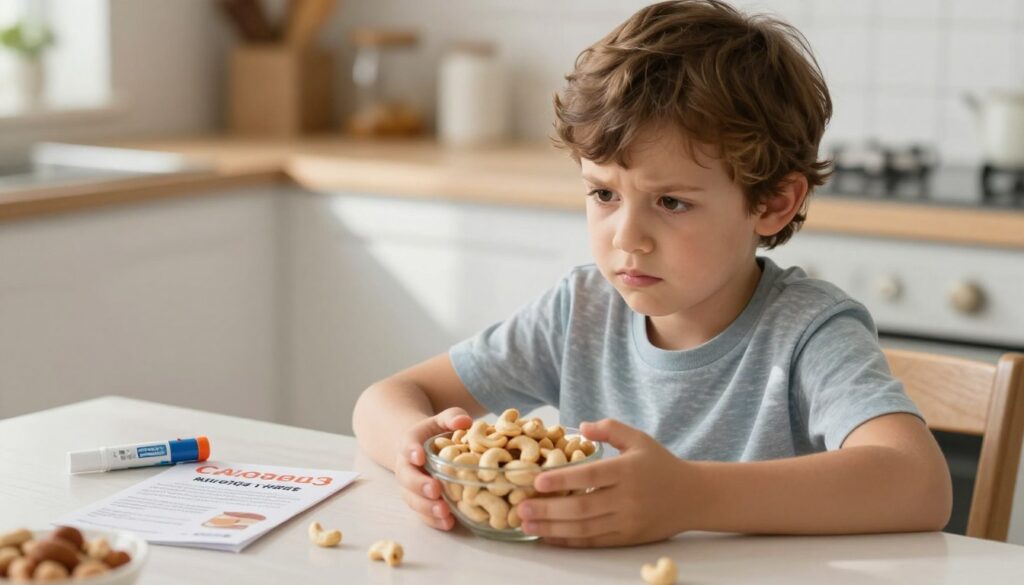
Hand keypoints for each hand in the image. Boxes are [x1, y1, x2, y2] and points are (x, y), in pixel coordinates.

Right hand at [394, 407, 472, 529]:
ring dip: (426, 507)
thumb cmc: (435, 432)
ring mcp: (410, 487)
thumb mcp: (442, 419)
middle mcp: (406, 467)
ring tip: (444, 513)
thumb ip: (452, 417)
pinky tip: (448, 524)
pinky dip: (433, 520)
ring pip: (412, 499)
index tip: (419, 456)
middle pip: (407, 477)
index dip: (411, 451)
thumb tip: (465, 422)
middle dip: (419, 485)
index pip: (407, 445)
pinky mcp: (419, 501)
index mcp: (411, 443)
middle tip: (435, 490)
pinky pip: (422, 513)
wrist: (419, 448)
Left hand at [516, 418, 697, 546]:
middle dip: (548, 509)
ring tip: (526, 523)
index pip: (590, 476)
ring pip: (584, 528)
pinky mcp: (627, 538)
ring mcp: (627, 521)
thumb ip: (610, 429)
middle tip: (520, 507)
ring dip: (552, 527)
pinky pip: (593, 542)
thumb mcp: (639, 438)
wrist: (692, 497)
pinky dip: (569, 541)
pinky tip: (548, 536)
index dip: (562, 480)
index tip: (537, 482)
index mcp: (628, 470)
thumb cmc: (660, 464)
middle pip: (582, 507)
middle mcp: (627, 498)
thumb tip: (580, 426)